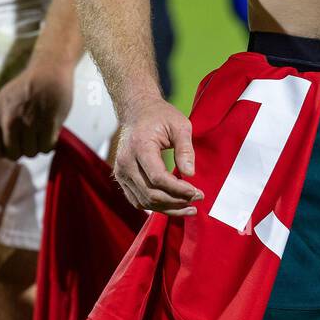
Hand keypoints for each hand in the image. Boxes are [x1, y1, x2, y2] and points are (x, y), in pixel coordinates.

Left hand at [0, 57, 73, 159]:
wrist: (49, 69)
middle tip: (31, 140)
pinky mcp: (48, 121)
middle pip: (14, 155)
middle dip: (23, 150)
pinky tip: (51, 133)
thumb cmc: (28, 87)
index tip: (14, 146)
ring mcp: (29, 121)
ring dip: (38, 147)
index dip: (4, 152)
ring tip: (42, 134)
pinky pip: (46, 147)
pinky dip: (50, 144)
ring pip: (31, 152)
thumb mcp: (4, 100)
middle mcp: (10, 120)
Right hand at [114, 97, 202, 216]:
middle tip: (197, 200)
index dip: (179, 190)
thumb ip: (185, 149)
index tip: (198, 193)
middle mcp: (126, 162)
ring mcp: (121, 171)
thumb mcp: (179, 125)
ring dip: (168, 208)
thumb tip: (190, 174)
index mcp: (139, 146)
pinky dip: (156, 206)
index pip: (158, 178)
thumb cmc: (160, 116)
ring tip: (189, 208)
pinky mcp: (121, 177)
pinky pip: (137, 200)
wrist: (136, 111)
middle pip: (151, 193)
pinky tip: (173, 205)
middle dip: (176, 201)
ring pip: (144, 201)